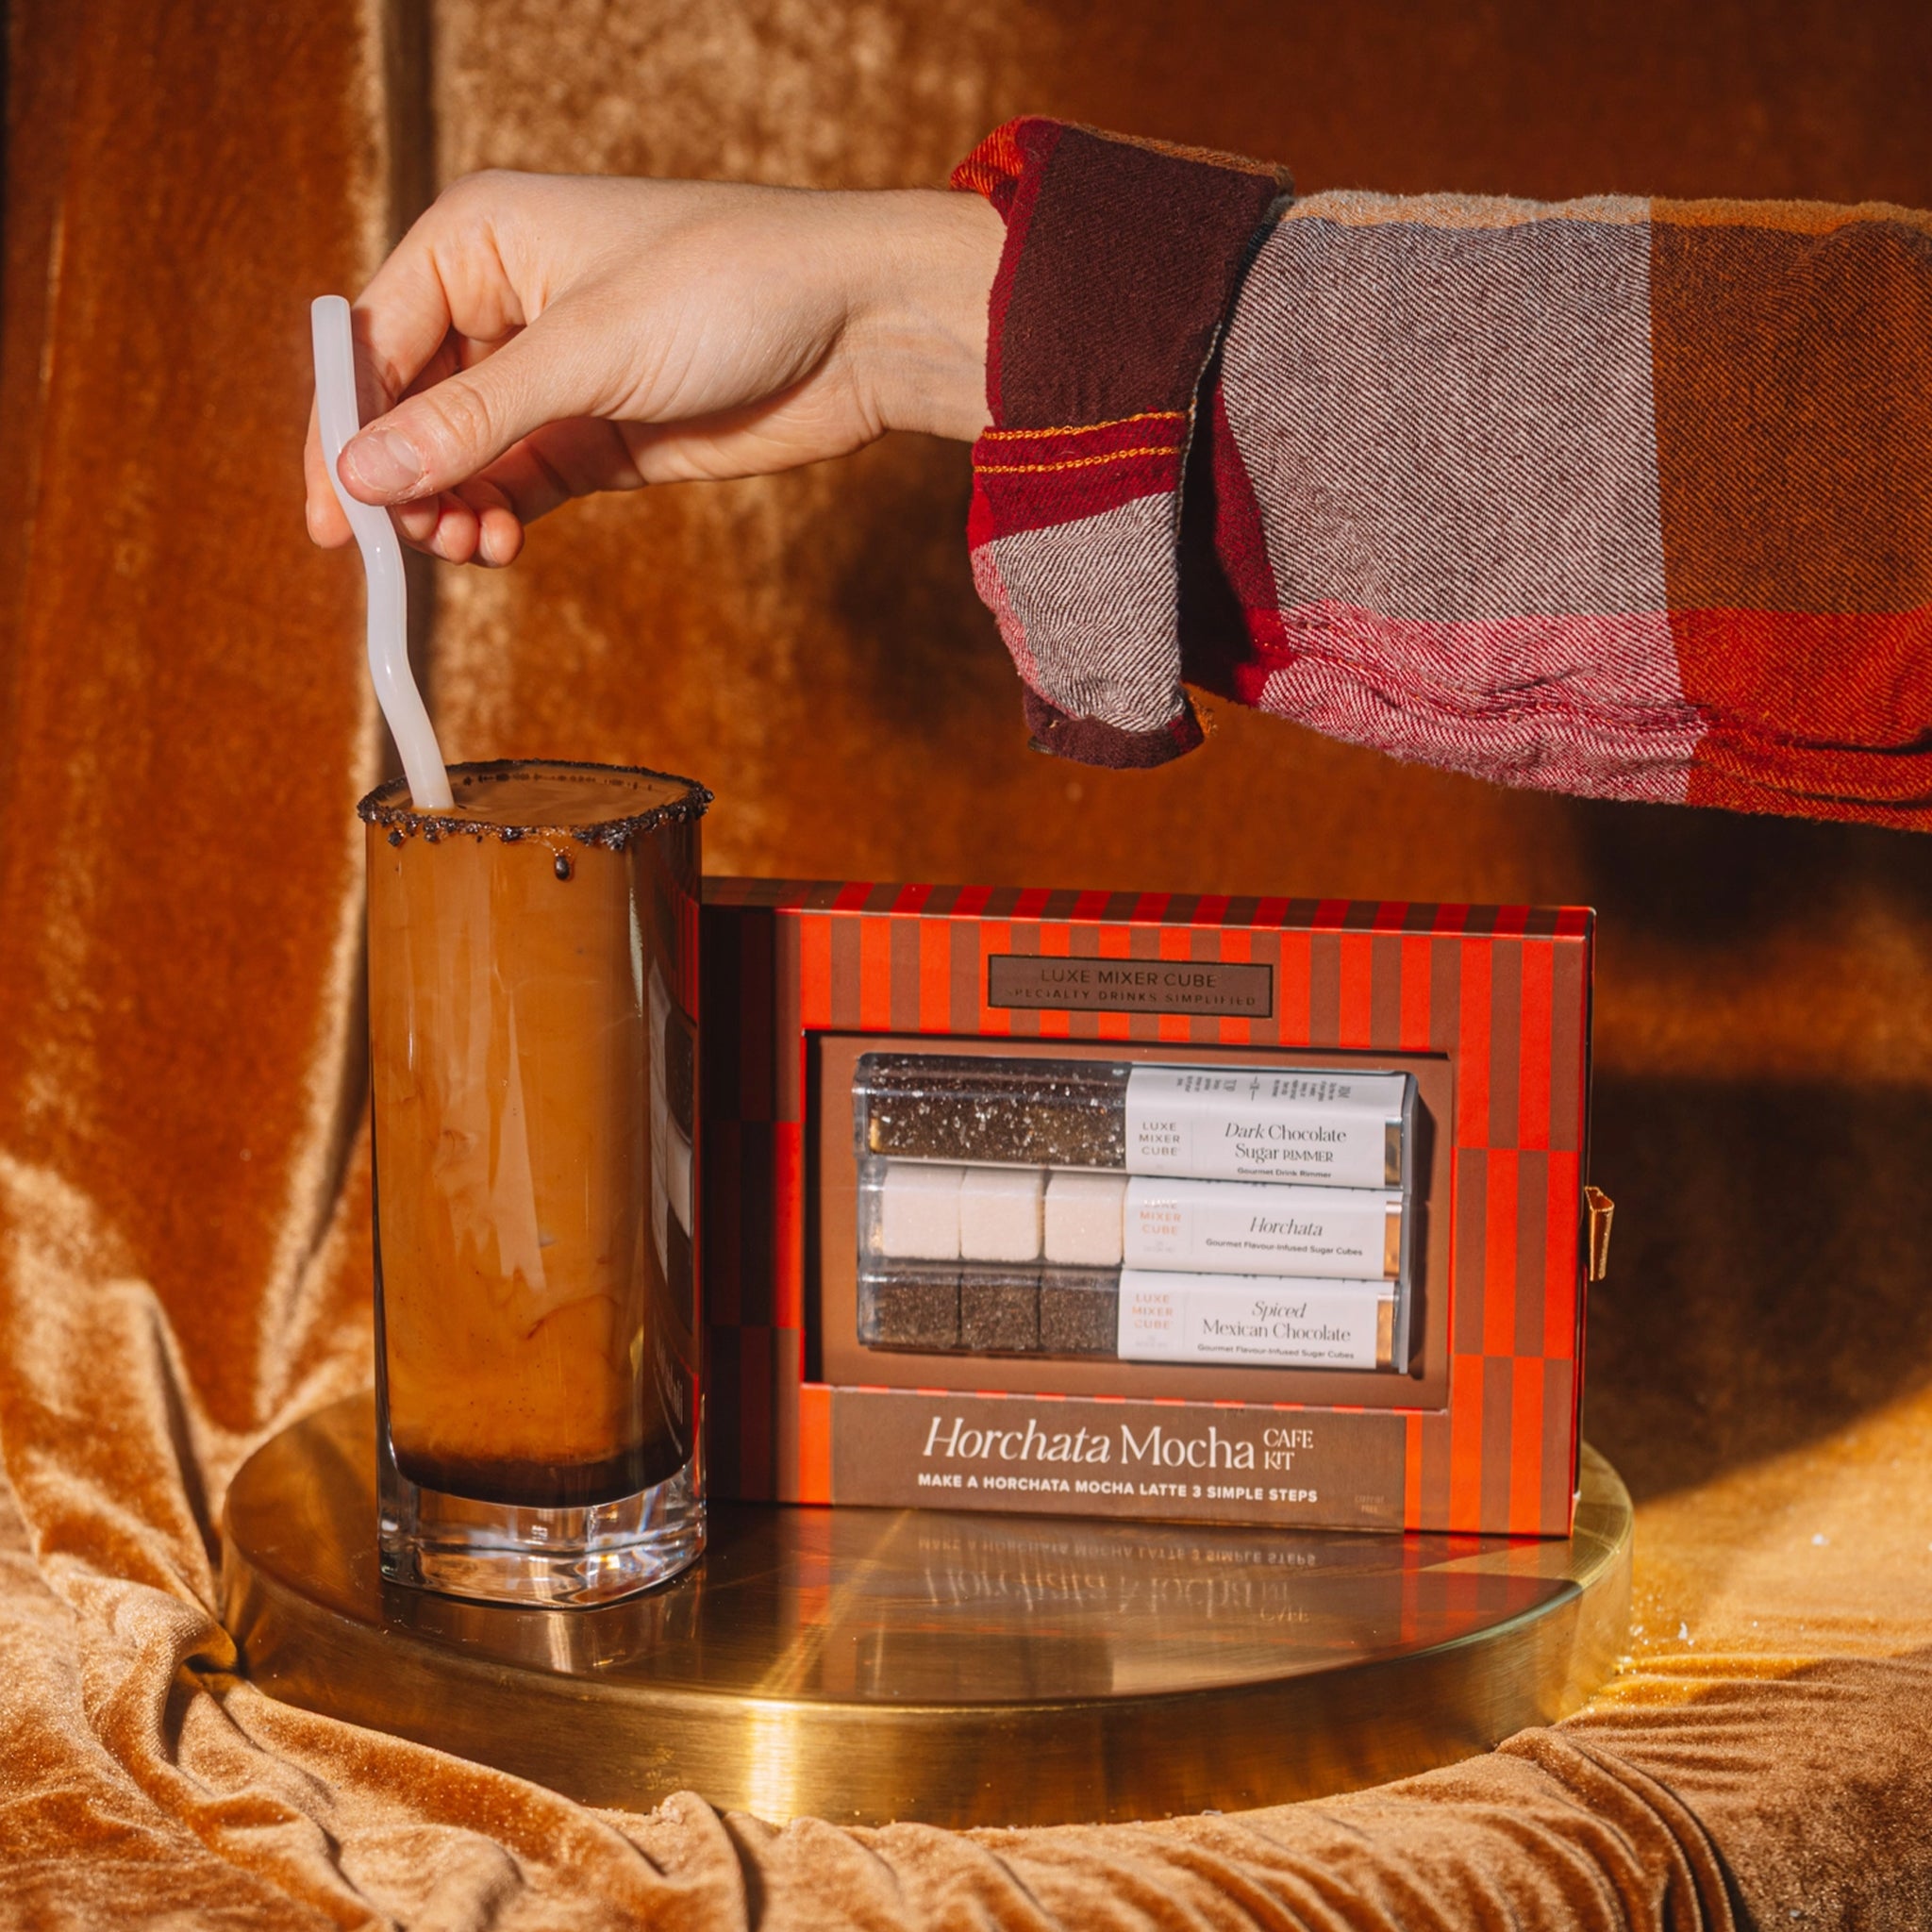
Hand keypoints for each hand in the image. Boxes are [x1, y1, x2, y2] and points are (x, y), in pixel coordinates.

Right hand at [303, 173, 1002, 565]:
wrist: (858, 326)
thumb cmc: (730, 287)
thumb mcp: (589, 351)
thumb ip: (474, 419)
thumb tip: (362, 474)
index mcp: (476, 239)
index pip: (370, 342)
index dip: (341, 430)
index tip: (328, 518)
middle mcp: (501, 303)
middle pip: (406, 408)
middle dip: (399, 483)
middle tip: (406, 548)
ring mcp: (550, 376)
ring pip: (458, 458)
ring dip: (448, 510)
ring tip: (470, 547)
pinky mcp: (596, 434)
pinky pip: (515, 485)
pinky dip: (497, 519)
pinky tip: (498, 546)